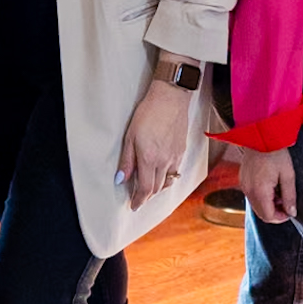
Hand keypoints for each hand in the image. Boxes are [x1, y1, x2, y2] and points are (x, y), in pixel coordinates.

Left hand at [116, 78, 192, 207]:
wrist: (170, 98)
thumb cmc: (148, 113)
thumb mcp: (130, 136)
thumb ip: (127, 161)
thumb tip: (120, 180)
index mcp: (149, 159)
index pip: (145, 189)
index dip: (139, 200)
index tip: (133, 206)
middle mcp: (164, 161)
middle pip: (156, 188)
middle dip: (146, 196)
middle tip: (138, 198)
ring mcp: (175, 156)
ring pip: (168, 182)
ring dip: (157, 189)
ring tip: (149, 189)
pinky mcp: (182, 150)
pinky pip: (175, 171)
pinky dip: (168, 178)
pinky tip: (162, 175)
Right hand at [238, 146, 296, 223]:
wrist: (261, 136)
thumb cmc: (276, 153)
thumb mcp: (288, 175)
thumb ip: (290, 196)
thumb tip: (292, 212)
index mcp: (260, 191)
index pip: (268, 216)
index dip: (281, 218)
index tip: (290, 211)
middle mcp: (249, 191)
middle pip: (261, 214)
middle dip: (275, 212)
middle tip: (286, 202)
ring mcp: (244, 186)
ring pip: (256, 206)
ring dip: (268, 205)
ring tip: (279, 192)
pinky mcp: (242, 180)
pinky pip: (252, 196)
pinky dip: (261, 197)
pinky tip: (270, 186)